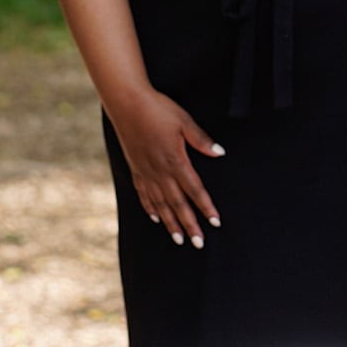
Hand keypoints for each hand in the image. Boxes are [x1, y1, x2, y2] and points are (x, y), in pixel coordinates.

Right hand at [108, 88, 223, 247]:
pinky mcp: (135, 168)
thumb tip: (220, 152)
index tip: (215, 223)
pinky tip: (156, 217)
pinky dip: (150, 208)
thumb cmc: (158, 109)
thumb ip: (201, 140)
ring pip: (160, 204)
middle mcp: (160, 171)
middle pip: (178, 204)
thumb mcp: (184, 121)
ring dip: (171, 223)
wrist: (126, 103)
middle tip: (198, 243)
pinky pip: (144, 194)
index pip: (195, 190)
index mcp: (175, 160)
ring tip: (179, 239)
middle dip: (190, 225)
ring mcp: (146, 172)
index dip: (205, 207)